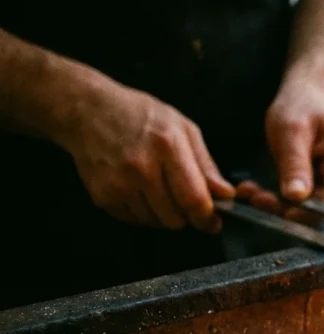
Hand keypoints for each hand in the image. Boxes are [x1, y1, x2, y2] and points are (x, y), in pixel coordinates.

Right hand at [60, 82, 234, 231]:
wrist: (87, 111)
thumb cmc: (140, 116)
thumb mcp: (183, 128)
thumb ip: (206, 165)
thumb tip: (226, 194)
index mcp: (167, 146)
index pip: (193, 199)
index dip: (207, 218)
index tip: (213, 222)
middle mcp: (141, 168)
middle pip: (175, 218)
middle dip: (186, 216)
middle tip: (183, 200)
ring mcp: (118, 184)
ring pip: (155, 222)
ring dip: (163, 214)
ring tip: (158, 187)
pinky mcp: (102, 195)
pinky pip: (134, 220)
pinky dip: (142, 212)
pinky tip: (138, 189)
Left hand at [260, 81, 323, 217]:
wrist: (306, 97)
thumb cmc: (302, 106)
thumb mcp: (291, 129)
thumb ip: (294, 163)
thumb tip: (296, 197)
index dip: (312, 210)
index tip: (282, 212)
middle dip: (290, 208)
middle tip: (255, 198)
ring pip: (313, 207)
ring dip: (281, 205)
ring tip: (251, 192)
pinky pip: (306, 201)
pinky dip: (281, 199)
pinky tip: (258, 191)